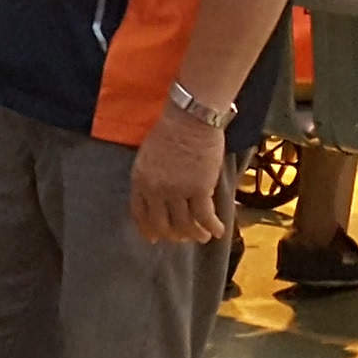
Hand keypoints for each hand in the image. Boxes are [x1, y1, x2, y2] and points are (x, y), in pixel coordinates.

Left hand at [131, 106, 229, 244]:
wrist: (190, 119)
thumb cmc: (170, 131)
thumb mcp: (148, 156)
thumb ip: (150, 177)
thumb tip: (158, 194)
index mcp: (140, 180)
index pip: (139, 213)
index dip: (147, 229)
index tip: (153, 238)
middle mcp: (155, 190)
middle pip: (161, 223)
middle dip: (171, 234)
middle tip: (180, 239)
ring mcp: (177, 191)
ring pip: (184, 223)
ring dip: (194, 234)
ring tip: (201, 238)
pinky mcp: (199, 189)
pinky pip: (204, 216)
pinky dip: (211, 227)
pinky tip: (218, 231)